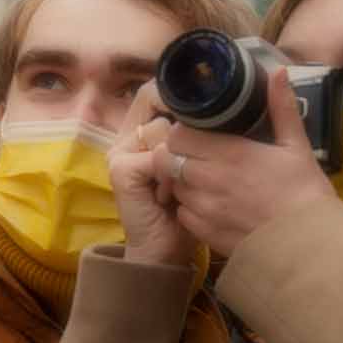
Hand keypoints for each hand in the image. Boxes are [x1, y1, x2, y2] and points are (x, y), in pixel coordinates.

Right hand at [110, 84, 199, 266]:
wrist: (165, 249)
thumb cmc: (185, 208)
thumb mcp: (193, 164)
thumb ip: (195, 135)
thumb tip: (222, 105)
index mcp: (140, 132)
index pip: (153, 93)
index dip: (177, 96)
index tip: (206, 111)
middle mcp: (126, 137)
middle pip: (157, 103)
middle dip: (185, 129)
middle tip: (197, 158)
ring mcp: (119, 152)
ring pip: (163, 130)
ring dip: (181, 158)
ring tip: (178, 186)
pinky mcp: (120, 169)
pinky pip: (157, 156)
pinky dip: (171, 176)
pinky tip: (169, 196)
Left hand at [164, 68, 335, 255]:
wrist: (307, 242)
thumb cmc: (305, 192)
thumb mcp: (296, 145)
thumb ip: (282, 107)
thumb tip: (279, 72)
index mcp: (229, 153)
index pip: (179, 134)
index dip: (183, 132)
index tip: (196, 133)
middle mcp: (209, 179)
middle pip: (167, 159)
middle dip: (176, 154)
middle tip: (194, 155)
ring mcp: (204, 208)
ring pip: (173, 186)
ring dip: (182, 180)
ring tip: (203, 180)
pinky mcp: (205, 232)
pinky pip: (182, 213)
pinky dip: (189, 207)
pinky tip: (209, 205)